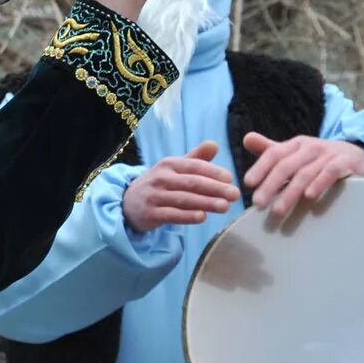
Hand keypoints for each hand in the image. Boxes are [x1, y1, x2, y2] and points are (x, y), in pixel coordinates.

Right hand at [122, 143, 237, 231]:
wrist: (128, 202)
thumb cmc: (160, 184)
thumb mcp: (174, 168)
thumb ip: (196, 159)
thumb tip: (215, 144)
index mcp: (169, 164)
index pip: (194, 166)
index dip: (212, 172)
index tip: (230, 178)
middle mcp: (161, 178)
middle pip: (191, 183)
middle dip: (215, 188)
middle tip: (235, 194)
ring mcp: (154, 196)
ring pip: (184, 199)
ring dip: (206, 202)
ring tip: (225, 207)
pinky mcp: (150, 213)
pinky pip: (171, 215)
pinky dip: (187, 216)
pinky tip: (203, 217)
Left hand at [242, 132, 363, 219]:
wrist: (357, 155)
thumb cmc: (319, 158)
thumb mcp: (296, 153)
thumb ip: (272, 150)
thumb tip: (246, 139)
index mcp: (295, 144)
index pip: (274, 154)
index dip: (260, 167)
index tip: (248, 184)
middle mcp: (310, 147)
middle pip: (286, 165)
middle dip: (270, 185)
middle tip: (258, 204)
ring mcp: (328, 154)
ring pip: (305, 172)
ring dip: (290, 192)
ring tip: (278, 210)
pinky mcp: (346, 163)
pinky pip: (331, 172)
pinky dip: (320, 183)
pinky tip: (309, 196)